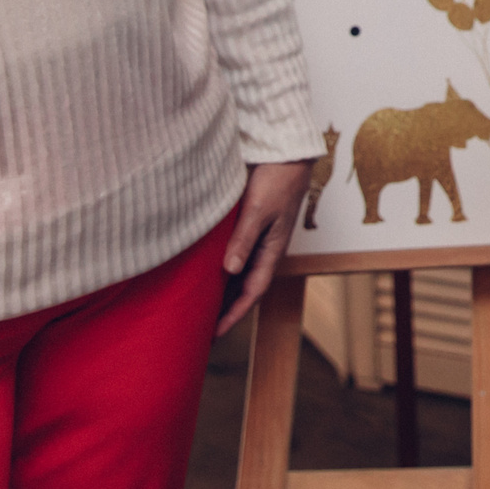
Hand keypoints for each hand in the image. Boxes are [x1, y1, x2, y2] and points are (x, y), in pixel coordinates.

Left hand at [217, 160, 313, 335]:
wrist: (289, 154)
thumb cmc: (277, 180)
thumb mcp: (258, 210)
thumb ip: (244, 239)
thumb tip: (230, 270)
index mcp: (272, 250)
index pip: (252, 292)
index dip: (234, 314)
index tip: (214, 334)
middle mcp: (266, 250)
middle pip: (245, 288)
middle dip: (226, 310)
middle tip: (201, 329)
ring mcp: (260, 239)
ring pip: (240, 274)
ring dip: (224, 291)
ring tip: (200, 307)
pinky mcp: (251, 227)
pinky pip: (236, 256)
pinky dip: (222, 270)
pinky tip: (206, 273)